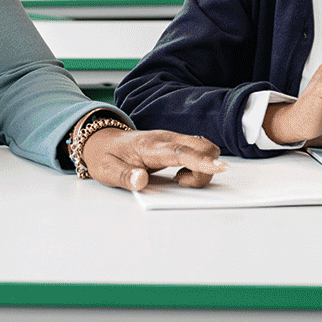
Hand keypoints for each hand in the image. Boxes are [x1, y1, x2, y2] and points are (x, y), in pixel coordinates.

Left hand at [79, 127, 225, 191]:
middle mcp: (166, 138)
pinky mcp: (176, 144)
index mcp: (149, 146)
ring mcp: (172, 139)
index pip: (180, 152)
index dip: (201, 161)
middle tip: (180, 183)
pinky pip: (198, 151)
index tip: (220, 167)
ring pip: (203, 148)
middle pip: (202, 146)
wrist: (101, 140)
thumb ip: (124, 177)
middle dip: (205, 168)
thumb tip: (140, 181)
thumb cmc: (105, 156)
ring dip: (202, 168)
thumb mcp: (106, 171)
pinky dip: (199, 165)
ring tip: (177, 180)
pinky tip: (180, 174)